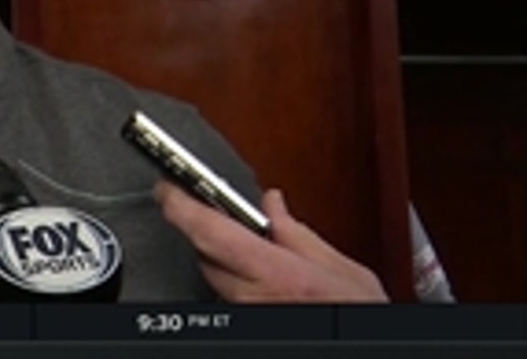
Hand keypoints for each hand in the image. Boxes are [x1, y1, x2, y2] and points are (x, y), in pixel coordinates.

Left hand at [155, 181, 388, 302]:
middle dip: (214, 228)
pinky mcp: (242, 322)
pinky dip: (235, 279)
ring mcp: (243, 312)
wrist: (364, 351)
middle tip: (232, 215)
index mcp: (277, 273)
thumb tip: (273, 205)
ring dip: (224, 257)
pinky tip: (258, 278)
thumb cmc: (357, 317)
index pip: (209, 230)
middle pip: (205, 251)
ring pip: (213, 274)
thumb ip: (301, 235)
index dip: (181, 205)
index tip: (167, 188)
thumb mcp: (344, 272)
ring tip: (257, 252)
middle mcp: (251, 297)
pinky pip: (226, 293)